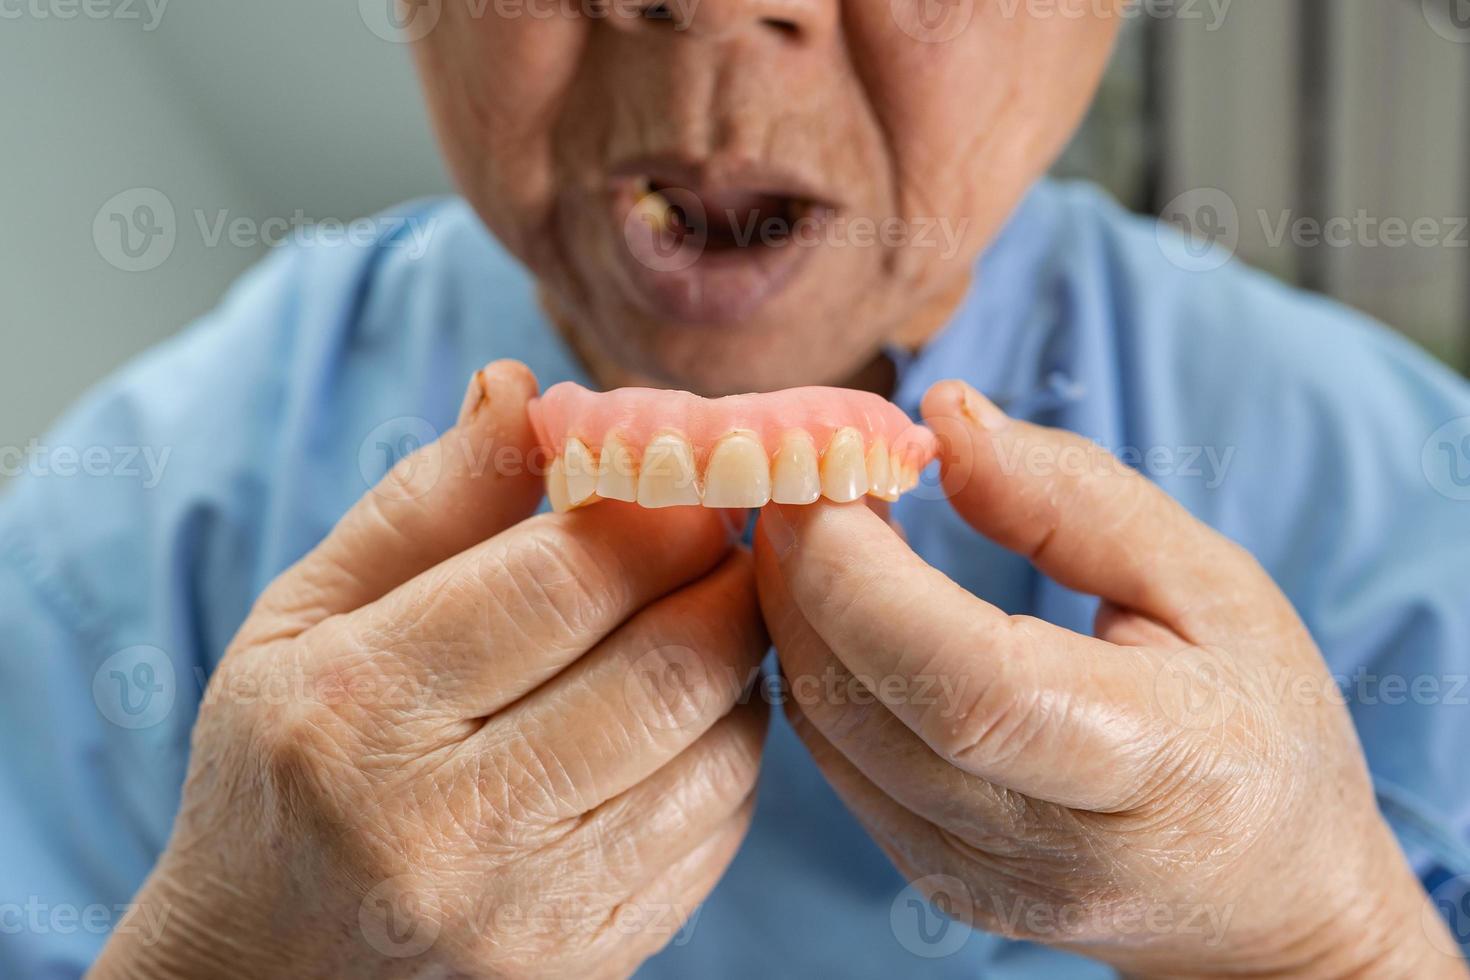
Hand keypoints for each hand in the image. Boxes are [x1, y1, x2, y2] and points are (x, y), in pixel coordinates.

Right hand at [93, 361, 766, 978]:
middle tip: (719, 532)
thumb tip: (527, 389)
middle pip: (665, 665)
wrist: (264, 972)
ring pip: (717, 750)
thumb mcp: (306, 618)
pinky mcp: (587, 964)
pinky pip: (718, 833)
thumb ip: (423, 503)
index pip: (563, 578)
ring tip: (703, 613)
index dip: (656, 508)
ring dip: (741, 657)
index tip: (684, 473)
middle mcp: (446, 824)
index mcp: (358, 708)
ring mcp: (527, 913)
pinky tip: (689, 713)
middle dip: (723, 574)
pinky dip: (731, 750)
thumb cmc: (281, 769)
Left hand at [755, 380, 1466, 977]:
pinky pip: (836, 762)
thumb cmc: (1258, 722)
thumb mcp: (1212, 583)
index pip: (961, 682)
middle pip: (864, 705)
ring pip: (827, 734)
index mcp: (1150, 760)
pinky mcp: (936, 882)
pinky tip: (842, 598)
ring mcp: (980, 877)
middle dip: (802, 569)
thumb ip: (1076, 496)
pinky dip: (817, 663)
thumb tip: (944, 415)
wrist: (1274, 899)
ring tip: (822, 520)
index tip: (830, 469)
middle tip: (806, 469)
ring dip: (792, 609)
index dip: (861, 572)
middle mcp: (1050, 845)